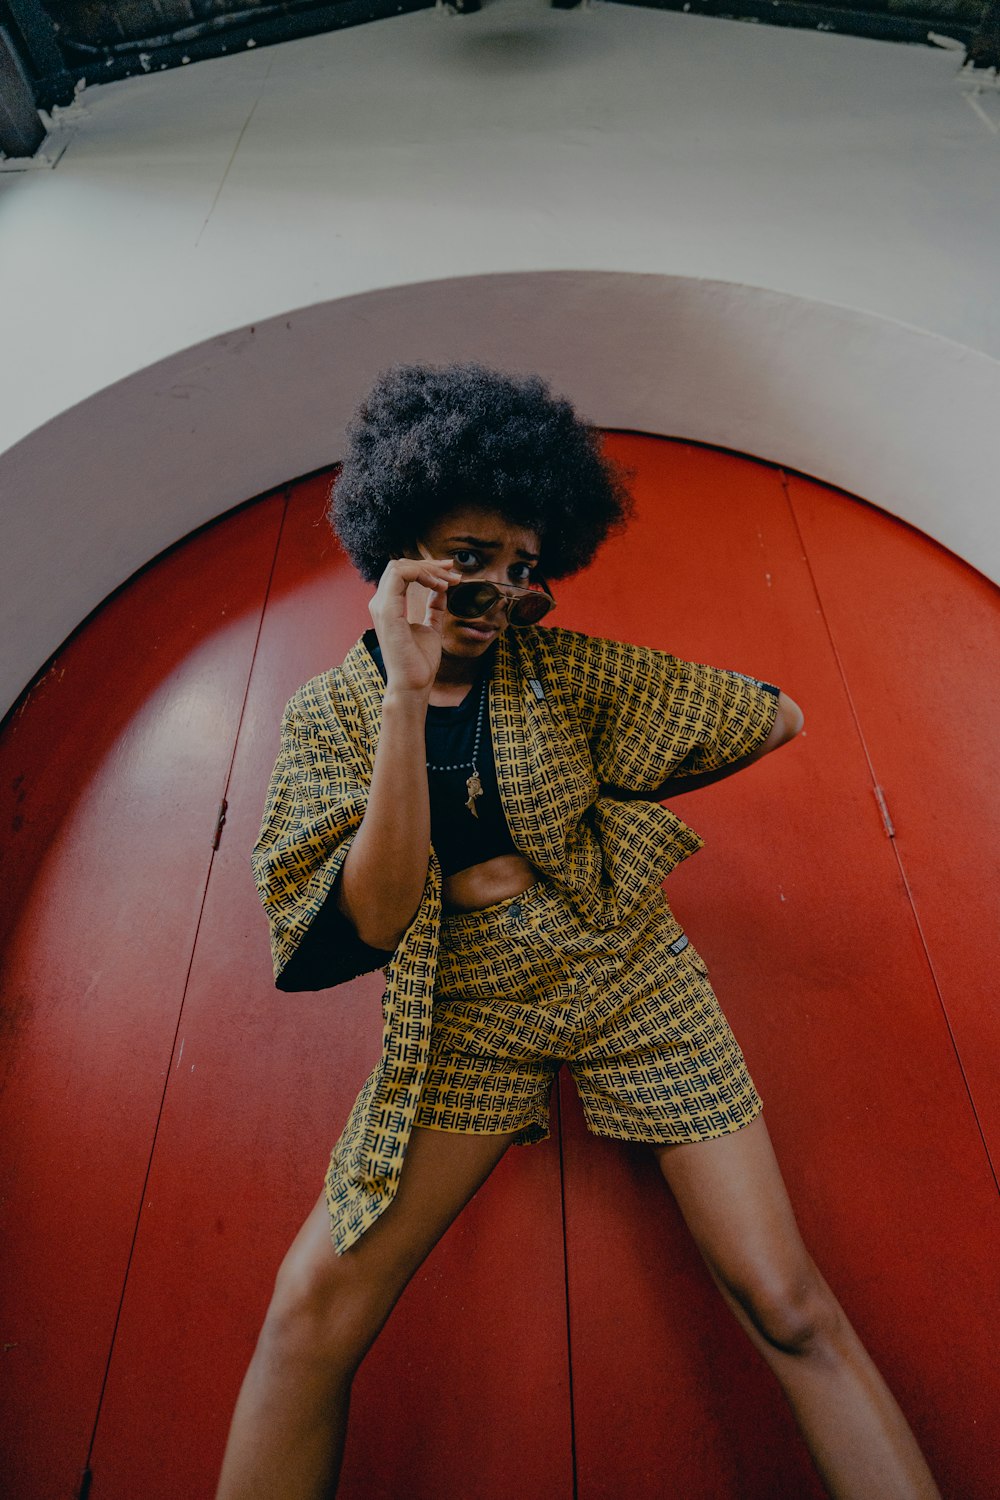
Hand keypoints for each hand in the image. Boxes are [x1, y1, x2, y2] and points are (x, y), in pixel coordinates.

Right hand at [368, 555, 459, 694]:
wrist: (414, 683)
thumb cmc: (420, 662)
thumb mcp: (431, 628)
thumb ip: (434, 608)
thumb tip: (441, 591)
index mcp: (389, 606)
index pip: (402, 573)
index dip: (427, 568)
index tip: (451, 575)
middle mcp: (381, 603)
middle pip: (401, 565)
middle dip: (429, 565)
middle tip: (453, 573)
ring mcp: (382, 606)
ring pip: (399, 566)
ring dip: (428, 568)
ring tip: (448, 581)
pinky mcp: (387, 610)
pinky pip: (400, 575)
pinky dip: (423, 575)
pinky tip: (440, 587)